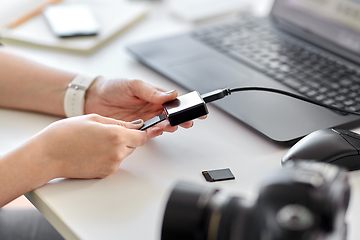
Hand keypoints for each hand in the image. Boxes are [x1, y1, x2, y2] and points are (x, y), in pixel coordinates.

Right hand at [33, 114, 146, 178]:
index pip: (142, 137)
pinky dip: (108, 157)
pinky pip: (114, 163)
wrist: (47, 155)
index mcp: (116, 136)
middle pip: (134, 145)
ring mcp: (111, 165)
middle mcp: (117, 152)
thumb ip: (119, 123)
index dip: (139, 132)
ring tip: (96, 142)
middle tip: (106, 133)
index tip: (134, 129)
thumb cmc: (65, 134)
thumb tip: (136, 125)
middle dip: (126, 138)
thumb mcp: (93, 119)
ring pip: (124, 154)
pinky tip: (92, 152)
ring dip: (117, 148)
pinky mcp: (104, 174)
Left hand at [84, 78, 200, 137]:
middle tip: (187, 122)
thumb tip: (170, 94)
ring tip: (170, 125)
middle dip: (181, 120)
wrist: (93, 99)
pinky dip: (154, 133)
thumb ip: (152, 92)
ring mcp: (145, 119)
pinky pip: (149, 133)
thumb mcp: (133, 85)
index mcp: (155, 96)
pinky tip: (156, 130)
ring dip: (168, 126)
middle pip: (172, 116)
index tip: (196, 110)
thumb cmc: (113, 88)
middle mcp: (152, 108)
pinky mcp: (136, 129)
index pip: (174, 102)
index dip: (186, 107)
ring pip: (163, 125)